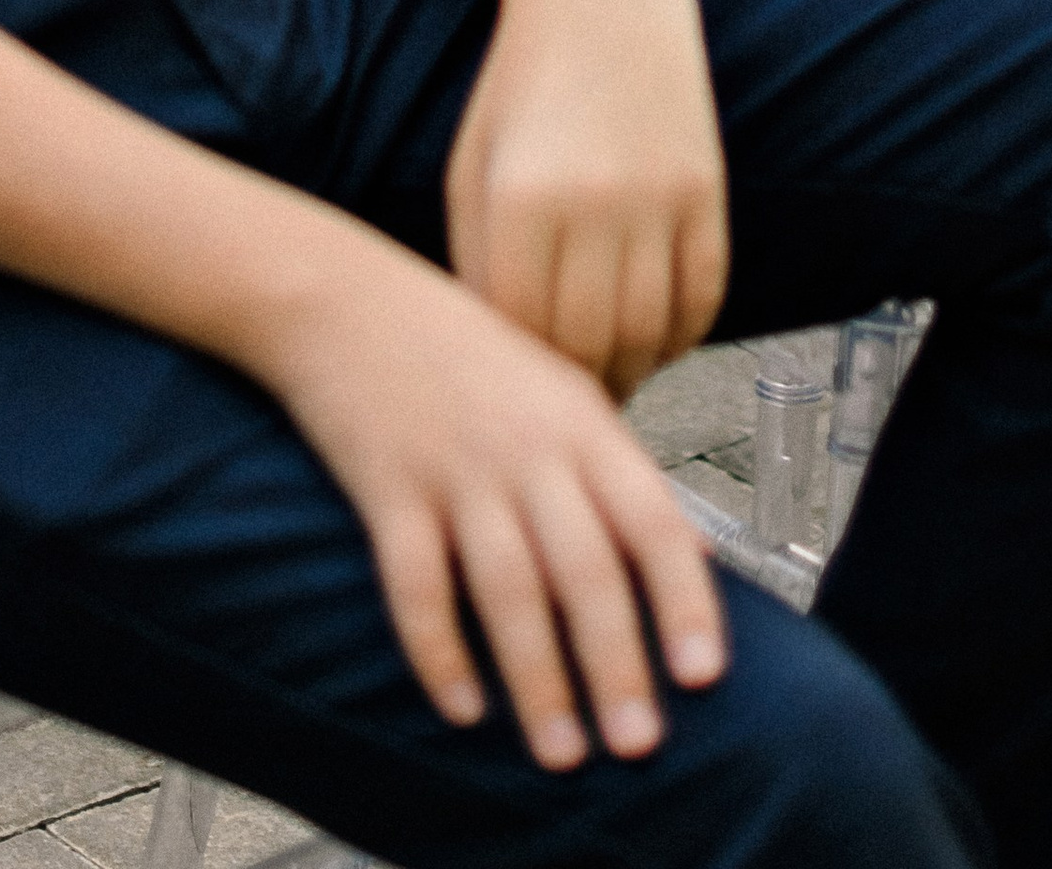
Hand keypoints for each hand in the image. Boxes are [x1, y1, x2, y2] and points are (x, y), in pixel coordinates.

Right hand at [266, 228, 726, 768]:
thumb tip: (696, 553)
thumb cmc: (462, 350)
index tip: (705, 674)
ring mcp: (456, 469)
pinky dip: (440, 652)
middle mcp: (527, 447)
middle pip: (585, 569)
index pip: (652, 519)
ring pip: (508, 590)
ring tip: (561, 751)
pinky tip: (462, 707)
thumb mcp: (560, 389)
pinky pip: (417, 586)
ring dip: (538, 681)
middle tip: (638, 744)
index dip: (684, 599)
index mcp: (581, 422)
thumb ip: (619, 469)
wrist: (346, 299)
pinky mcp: (387, 491)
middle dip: (616, 665)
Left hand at [448, 0, 728, 397]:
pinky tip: (654, 339)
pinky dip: (681, 335)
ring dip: (631, 371)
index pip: (522, 333)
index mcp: (520, 198)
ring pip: (650, 333)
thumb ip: (476, 262)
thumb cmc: (522, 83)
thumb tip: (501, 357)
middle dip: (576, 387)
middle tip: (567, 405)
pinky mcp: (706, 187)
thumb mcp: (472, 166)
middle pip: (588, 345)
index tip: (519, 394)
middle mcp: (593, 202)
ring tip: (610, 381)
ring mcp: (658, 195)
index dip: (520, 374)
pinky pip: (703, 297)